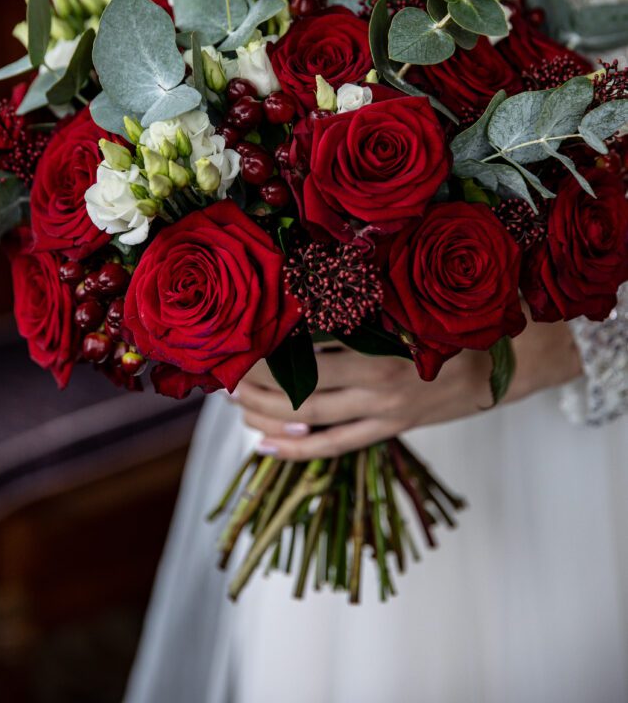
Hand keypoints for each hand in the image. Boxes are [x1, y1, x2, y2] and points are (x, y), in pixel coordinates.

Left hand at [229, 313, 581, 458]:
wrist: (507, 366)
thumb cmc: (457, 324)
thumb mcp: (414, 304)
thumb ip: (367, 302)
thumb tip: (313, 284)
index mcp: (384, 343)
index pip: (313, 344)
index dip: (273, 344)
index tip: (241, 336)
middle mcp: (378, 382)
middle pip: (302, 385)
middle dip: (259, 381)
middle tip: (225, 373)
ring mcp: (382, 413)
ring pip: (311, 419)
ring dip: (268, 412)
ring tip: (236, 405)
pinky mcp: (387, 431)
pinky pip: (334, 446)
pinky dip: (297, 448)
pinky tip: (265, 445)